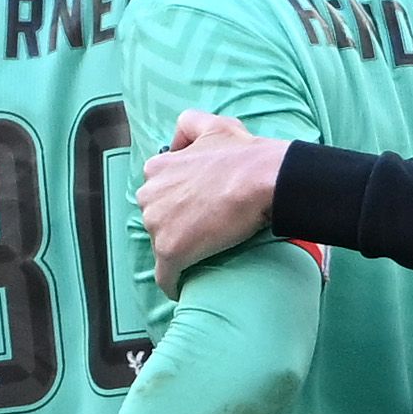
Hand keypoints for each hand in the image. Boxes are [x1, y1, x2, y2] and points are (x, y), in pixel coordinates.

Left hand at [141, 111, 291, 292]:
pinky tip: (184, 288)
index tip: (198, 212)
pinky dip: (174, 283)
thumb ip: (189, 124)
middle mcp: (149, 195)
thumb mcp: (214, 125)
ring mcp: (157, 224)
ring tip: (206, 256)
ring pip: (163, 246)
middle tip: (207, 233)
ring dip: (180, 252)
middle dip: (176, 228)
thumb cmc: (244, 155)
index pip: (159, 194)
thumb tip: (177, 141)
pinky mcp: (170, 252)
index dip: (179, 204)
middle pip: (157, 220)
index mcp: (156, 169)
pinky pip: (166, 277)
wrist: (264, 181)